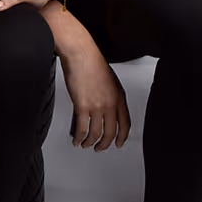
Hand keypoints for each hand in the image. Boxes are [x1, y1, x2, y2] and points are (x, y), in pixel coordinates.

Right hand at [58, 35, 130, 150]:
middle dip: (105, 144)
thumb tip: (104, 108)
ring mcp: (97, 105)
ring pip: (96, 134)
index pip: (125, 123)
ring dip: (90, 143)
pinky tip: (76, 139)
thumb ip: (109, 95)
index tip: (119, 143)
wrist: (81, 53)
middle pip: (111, 133)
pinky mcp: (82, 106)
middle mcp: (110, 102)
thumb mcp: (109, 80)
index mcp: (119, 96)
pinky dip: (79, 137)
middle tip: (100, 148)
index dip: (122, 137)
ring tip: (85, 144)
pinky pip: (82, 129)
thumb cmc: (92, 61)